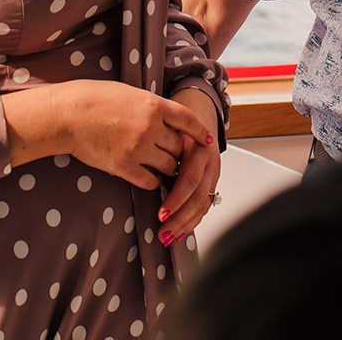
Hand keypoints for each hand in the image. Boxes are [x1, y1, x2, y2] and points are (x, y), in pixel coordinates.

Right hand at [8, 79, 212, 190]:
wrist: (67, 115)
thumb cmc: (93, 99)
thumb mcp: (129, 93)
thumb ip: (151, 107)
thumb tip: (169, 121)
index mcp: (153, 104)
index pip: (188, 120)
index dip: (200, 131)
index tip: (207, 139)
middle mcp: (150, 126)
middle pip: (179, 146)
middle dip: (178, 150)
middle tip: (173, 153)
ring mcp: (138, 148)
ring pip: (169, 166)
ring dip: (168, 167)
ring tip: (162, 166)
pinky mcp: (124, 166)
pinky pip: (151, 181)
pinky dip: (154, 180)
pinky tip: (149, 175)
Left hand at [155, 85, 222, 244]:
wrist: (196, 106)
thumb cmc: (171, 115)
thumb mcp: (163, 119)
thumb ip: (151, 138)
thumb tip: (129, 156)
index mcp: (199, 145)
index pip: (190, 179)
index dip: (176, 198)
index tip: (160, 213)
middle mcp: (209, 160)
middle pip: (198, 196)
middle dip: (180, 217)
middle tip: (162, 231)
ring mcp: (212, 171)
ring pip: (203, 204)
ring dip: (184, 223)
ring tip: (166, 236)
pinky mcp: (211, 179)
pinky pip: (204, 203)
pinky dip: (190, 219)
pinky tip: (178, 232)